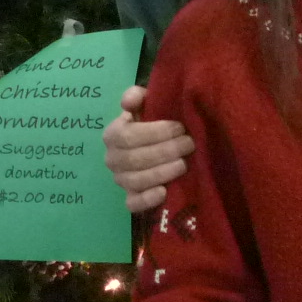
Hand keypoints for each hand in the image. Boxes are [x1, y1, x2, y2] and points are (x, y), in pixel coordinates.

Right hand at [104, 86, 193, 212]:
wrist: (152, 150)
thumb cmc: (151, 126)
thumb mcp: (145, 108)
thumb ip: (138, 97)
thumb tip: (130, 100)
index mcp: (113, 135)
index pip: (128, 135)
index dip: (155, 132)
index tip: (180, 128)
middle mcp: (112, 159)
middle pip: (135, 158)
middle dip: (165, 151)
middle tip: (189, 144)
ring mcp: (121, 180)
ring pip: (136, 180)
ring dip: (161, 172)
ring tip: (183, 164)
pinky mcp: (130, 199)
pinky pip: (132, 204)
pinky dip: (147, 200)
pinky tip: (163, 192)